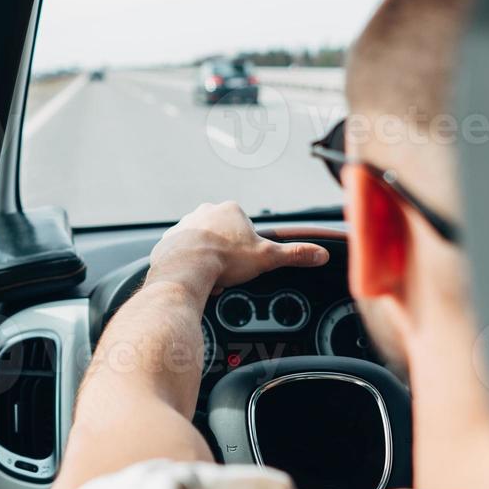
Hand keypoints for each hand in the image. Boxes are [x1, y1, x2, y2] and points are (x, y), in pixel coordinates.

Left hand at [147, 201, 329, 296]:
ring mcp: (184, 225)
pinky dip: (188, 264)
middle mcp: (204, 212)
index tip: (243, 264)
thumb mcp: (267, 258)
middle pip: (222, 236)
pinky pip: (181, 253)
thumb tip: (320, 254)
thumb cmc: (226, 260)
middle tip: (227, 273)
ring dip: (207, 259)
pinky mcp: (168, 240)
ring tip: (211, 277)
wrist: (186, 269)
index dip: (246, 250)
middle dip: (226, 255)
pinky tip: (193, 277)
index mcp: (230, 210)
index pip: (244, 229)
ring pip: (201, 244)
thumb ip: (295, 254)